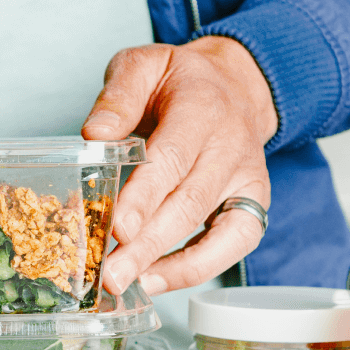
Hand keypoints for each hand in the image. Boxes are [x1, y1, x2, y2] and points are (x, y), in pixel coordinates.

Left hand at [82, 36, 276, 294]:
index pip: (172, 158)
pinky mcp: (255, 205)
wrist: (233, 86)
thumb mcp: (142, 66)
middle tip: (111, 272)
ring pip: (215, 231)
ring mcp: (248, 179)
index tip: (118, 228)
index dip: (145, 196)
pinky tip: (154, 280)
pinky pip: (232, 246)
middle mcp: (232, 147)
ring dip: (169, 264)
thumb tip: (94, 134)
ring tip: (126, 283)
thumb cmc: (178, 82)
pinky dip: (195, 269)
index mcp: (202, 108)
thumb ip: (117, 96)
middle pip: (189, 202)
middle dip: (148, 243)